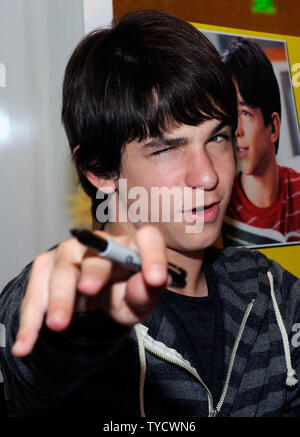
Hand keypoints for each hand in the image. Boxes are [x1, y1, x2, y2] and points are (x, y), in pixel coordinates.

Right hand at [12, 225, 168, 356]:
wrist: (97, 300)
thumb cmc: (124, 295)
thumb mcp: (139, 303)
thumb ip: (146, 294)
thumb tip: (148, 282)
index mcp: (133, 248)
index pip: (148, 239)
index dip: (153, 255)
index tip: (155, 279)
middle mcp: (101, 244)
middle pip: (96, 252)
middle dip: (92, 271)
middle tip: (89, 290)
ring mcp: (70, 253)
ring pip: (62, 270)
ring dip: (59, 298)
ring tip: (58, 325)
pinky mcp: (47, 267)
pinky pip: (37, 292)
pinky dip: (31, 320)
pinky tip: (26, 343)